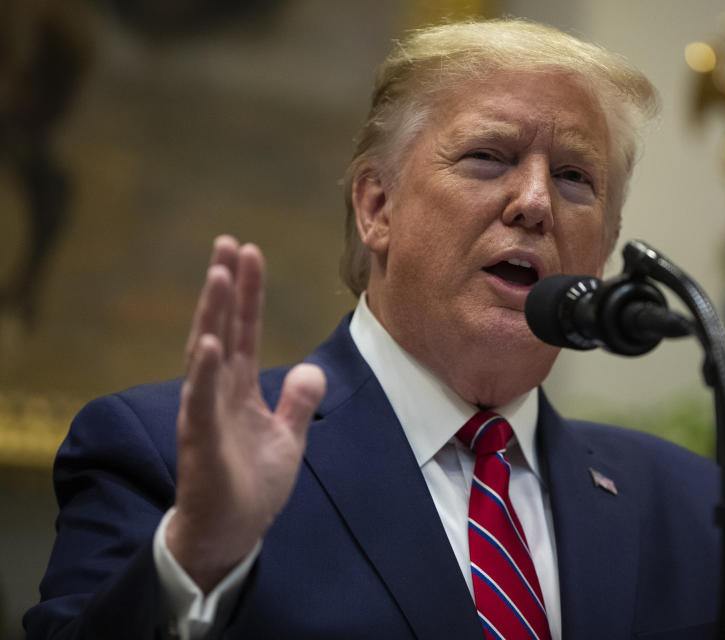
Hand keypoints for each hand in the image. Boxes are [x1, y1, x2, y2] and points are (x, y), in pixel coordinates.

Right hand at [166, 236, 325, 592]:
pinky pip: (202, 401)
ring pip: (207, 354)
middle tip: (228, 242)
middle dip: (225, 286)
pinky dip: (204, 372)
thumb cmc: (252, 486)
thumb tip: (311, 369)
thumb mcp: (287, 438)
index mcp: (239, 388)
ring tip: (217, 274)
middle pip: (222, 328)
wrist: (231, 533)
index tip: (249, 252)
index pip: (244, 330)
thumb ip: (297, 402)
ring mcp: (206, 412)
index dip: (247, 292)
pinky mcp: (201, 441)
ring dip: (211, 314)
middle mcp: (218, 392)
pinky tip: (209, 342)